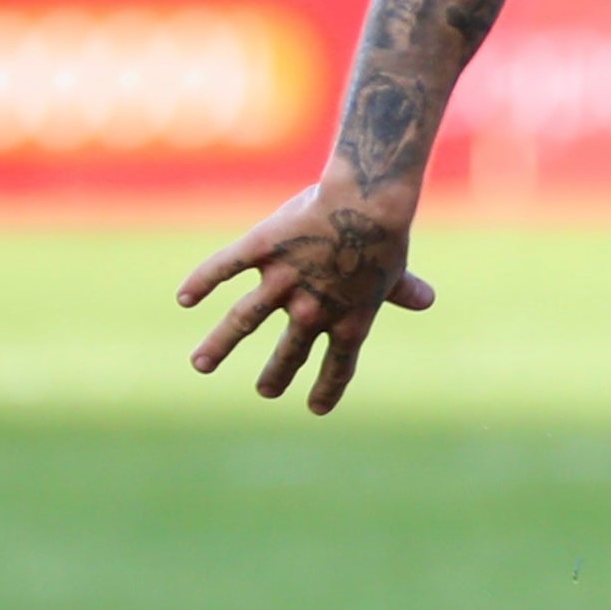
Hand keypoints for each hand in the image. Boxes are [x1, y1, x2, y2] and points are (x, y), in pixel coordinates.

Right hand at [180, 179, 437, 412]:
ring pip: (242, 320)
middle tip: (266, 391)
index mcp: (350, 320)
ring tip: (201, 365)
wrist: (367, 201)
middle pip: (289, 351)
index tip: (316, 408)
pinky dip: (201, 281)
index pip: (338, 365)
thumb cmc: (386, 235)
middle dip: (277, 374)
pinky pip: (224, 267)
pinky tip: (184, 297)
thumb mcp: (395, 270)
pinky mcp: (260, 248)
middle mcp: (312, 310)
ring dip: (219, 346)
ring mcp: (283, 281)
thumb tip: (426, 301)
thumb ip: (402, 290)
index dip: (328, 387)